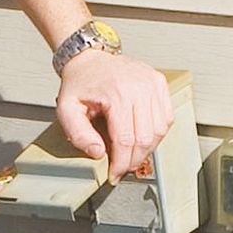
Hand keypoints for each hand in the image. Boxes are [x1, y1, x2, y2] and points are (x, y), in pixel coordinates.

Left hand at [55, 53, 171, 180]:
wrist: (90, 58)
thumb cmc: (80, 82)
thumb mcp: (66, 109)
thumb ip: (78, 134)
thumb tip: (98, 153)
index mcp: (117, 93)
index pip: (126, 140)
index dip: (121, 164)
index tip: (115, 174)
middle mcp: (139, 86)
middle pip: (145, 138)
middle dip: (134, 160)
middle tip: (123, 167)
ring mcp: (152, 83)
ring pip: (159, 131)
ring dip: (147, 149)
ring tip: (131, 153)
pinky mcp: (159, 83)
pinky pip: (166, 118)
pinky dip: (157, 133)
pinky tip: (143, 136)